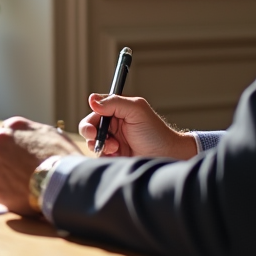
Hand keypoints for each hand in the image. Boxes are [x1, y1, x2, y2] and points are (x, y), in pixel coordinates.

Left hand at [0, 116, 80, 216]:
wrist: (62, 183)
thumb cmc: (61, 157)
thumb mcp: (50, 133)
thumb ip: (30, 129)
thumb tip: (16, 132)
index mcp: (11, 127)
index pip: (4, 133)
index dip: (13, 145)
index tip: (20, 155)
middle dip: (7, 160)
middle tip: (24, 170)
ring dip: (5, 176)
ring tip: (25, 184)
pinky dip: (6, 193)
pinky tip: (21, 194)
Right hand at [77, 94, 196, 159]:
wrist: (166, 156)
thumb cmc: (155, 133)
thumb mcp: (136, 111)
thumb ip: (114, 102)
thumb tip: (92, 100)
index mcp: (117, 110)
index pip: (95, 109)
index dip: (91, 117)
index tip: (93, 126)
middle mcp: (113, 124)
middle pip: (89, 125)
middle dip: (90, 132)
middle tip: (95, 136)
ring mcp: (112, 140)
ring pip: (92, 141)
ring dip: (100, 144)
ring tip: (115, 148)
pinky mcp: (113, 155)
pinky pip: (99, 155)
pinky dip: (104, 155)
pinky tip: (117, 154)